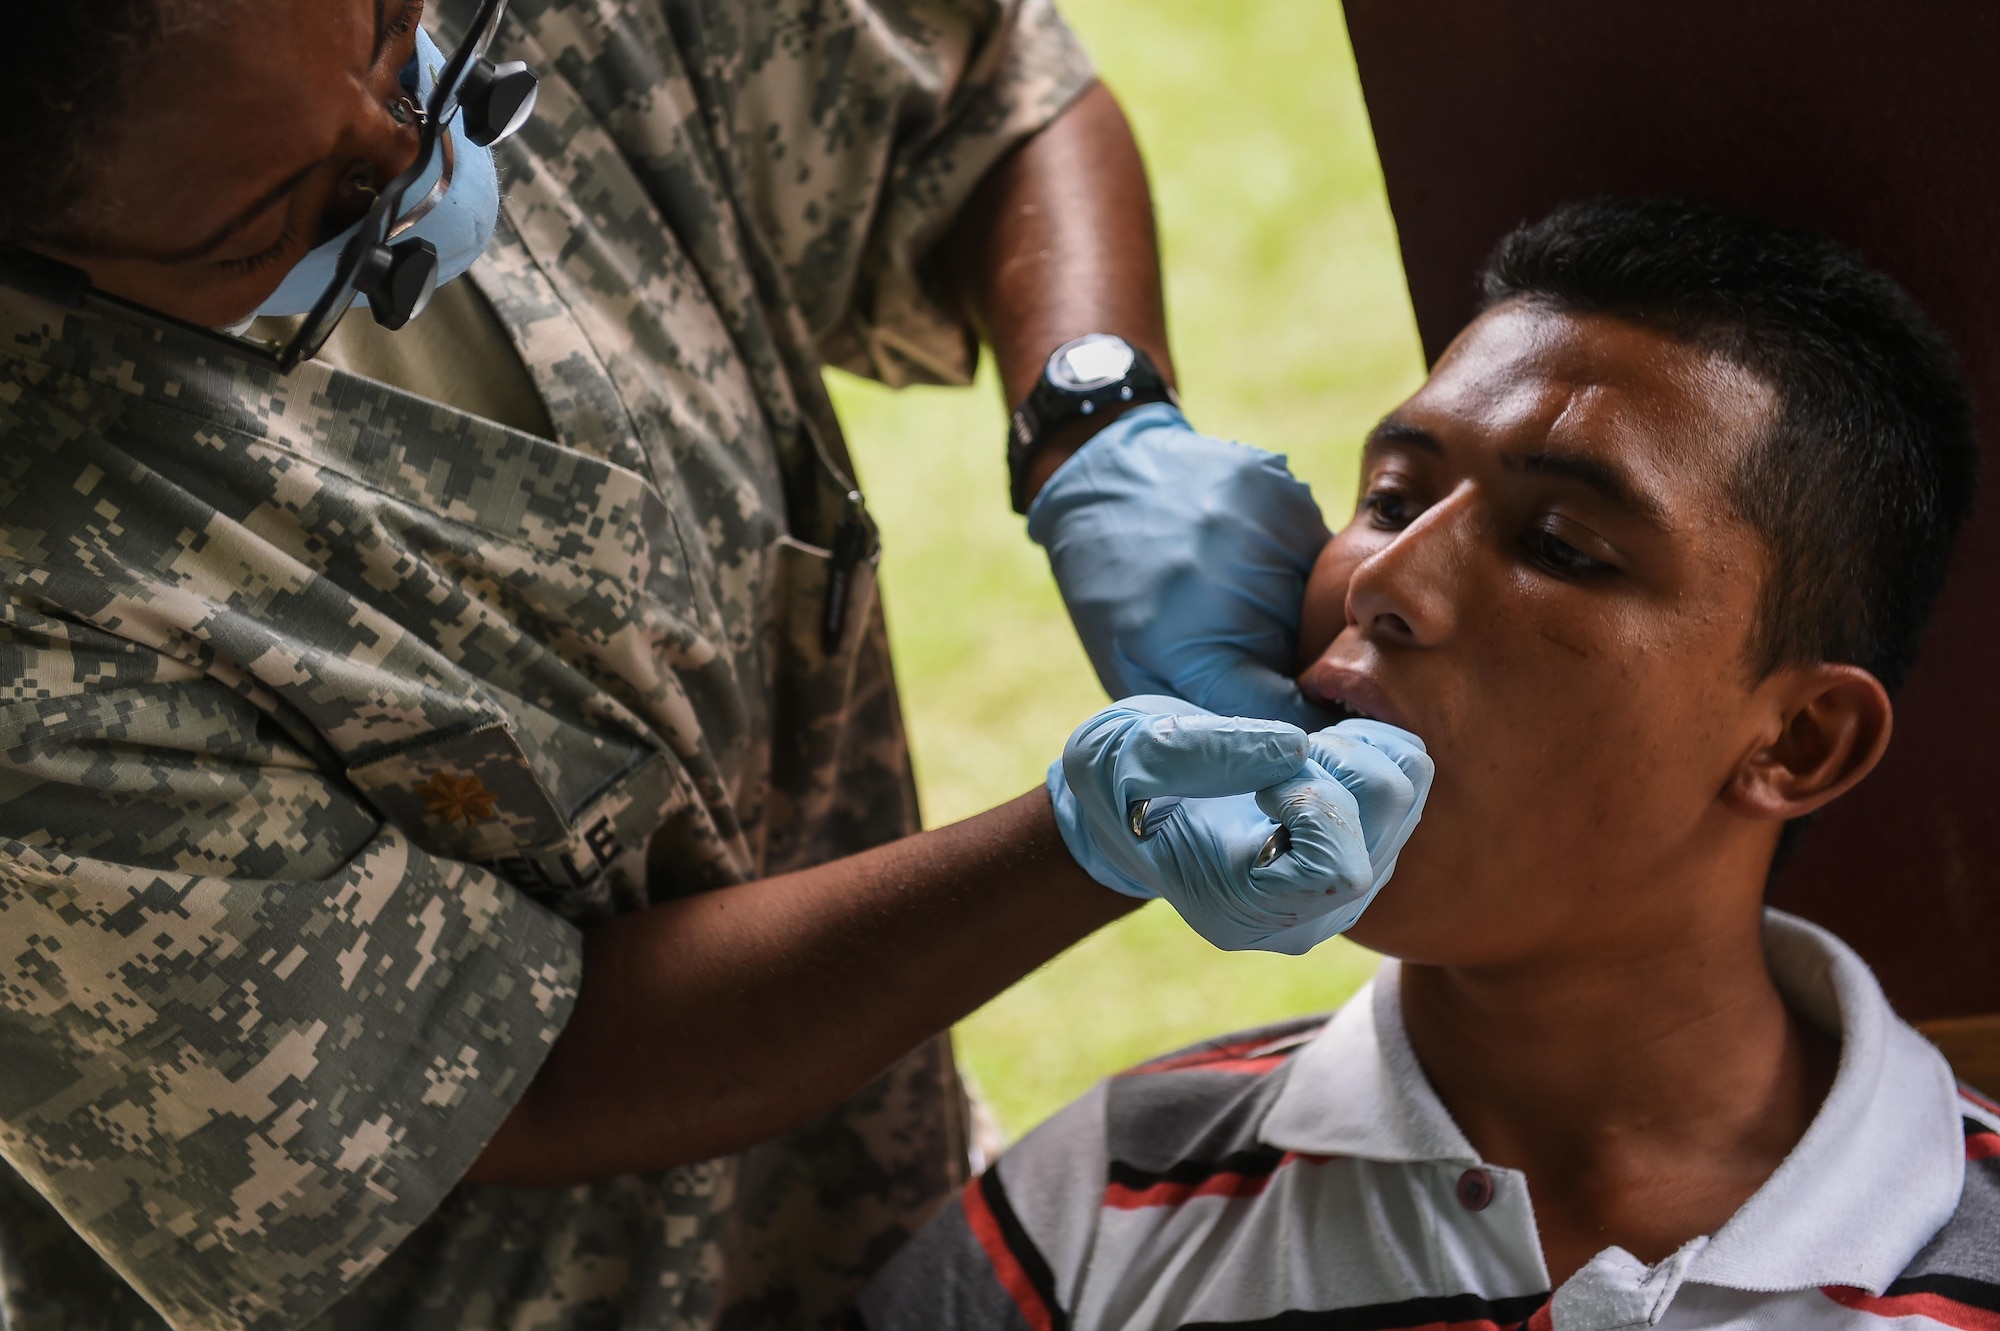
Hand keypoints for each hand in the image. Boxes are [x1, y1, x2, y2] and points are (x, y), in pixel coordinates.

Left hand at [1028, 404, 1333, 728]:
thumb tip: (1272, 752)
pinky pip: (1317, 552)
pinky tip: (1248, 556)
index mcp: (1194, 645)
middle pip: (1307, 658)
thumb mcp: (1134, 672)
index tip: (1290, 731)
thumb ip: (1201, 714)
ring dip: (1291, 612)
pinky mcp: (1286, 494)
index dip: (1294, 730)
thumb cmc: (1111, 592)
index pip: (1287, 715)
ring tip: (1238, 596)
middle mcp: (1238, 587)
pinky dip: (1293, 565)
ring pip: (1320, 604)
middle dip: (1287, 667)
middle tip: (1245, 648)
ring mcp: (1267, 533)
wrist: (1101, 479)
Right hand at [1047, 696, 1430, 953]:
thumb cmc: (1116, 786)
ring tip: (1289, 748)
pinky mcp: (1364, 846)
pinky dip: (1369, 745)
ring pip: (1407, 794)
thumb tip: (1296, 746)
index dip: (1311, 802)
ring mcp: (1343, 885)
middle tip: (1275, 748)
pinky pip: (1409, 780)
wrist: (1127, 806)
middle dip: (1337, 760)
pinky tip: (1313, 749)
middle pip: (1387, 816)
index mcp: (1243, 908)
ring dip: (1354, 748)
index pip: (1337, 867)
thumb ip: (1199, 752)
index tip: (1262, 779)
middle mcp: (1308, 914)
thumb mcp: (1121, 755)